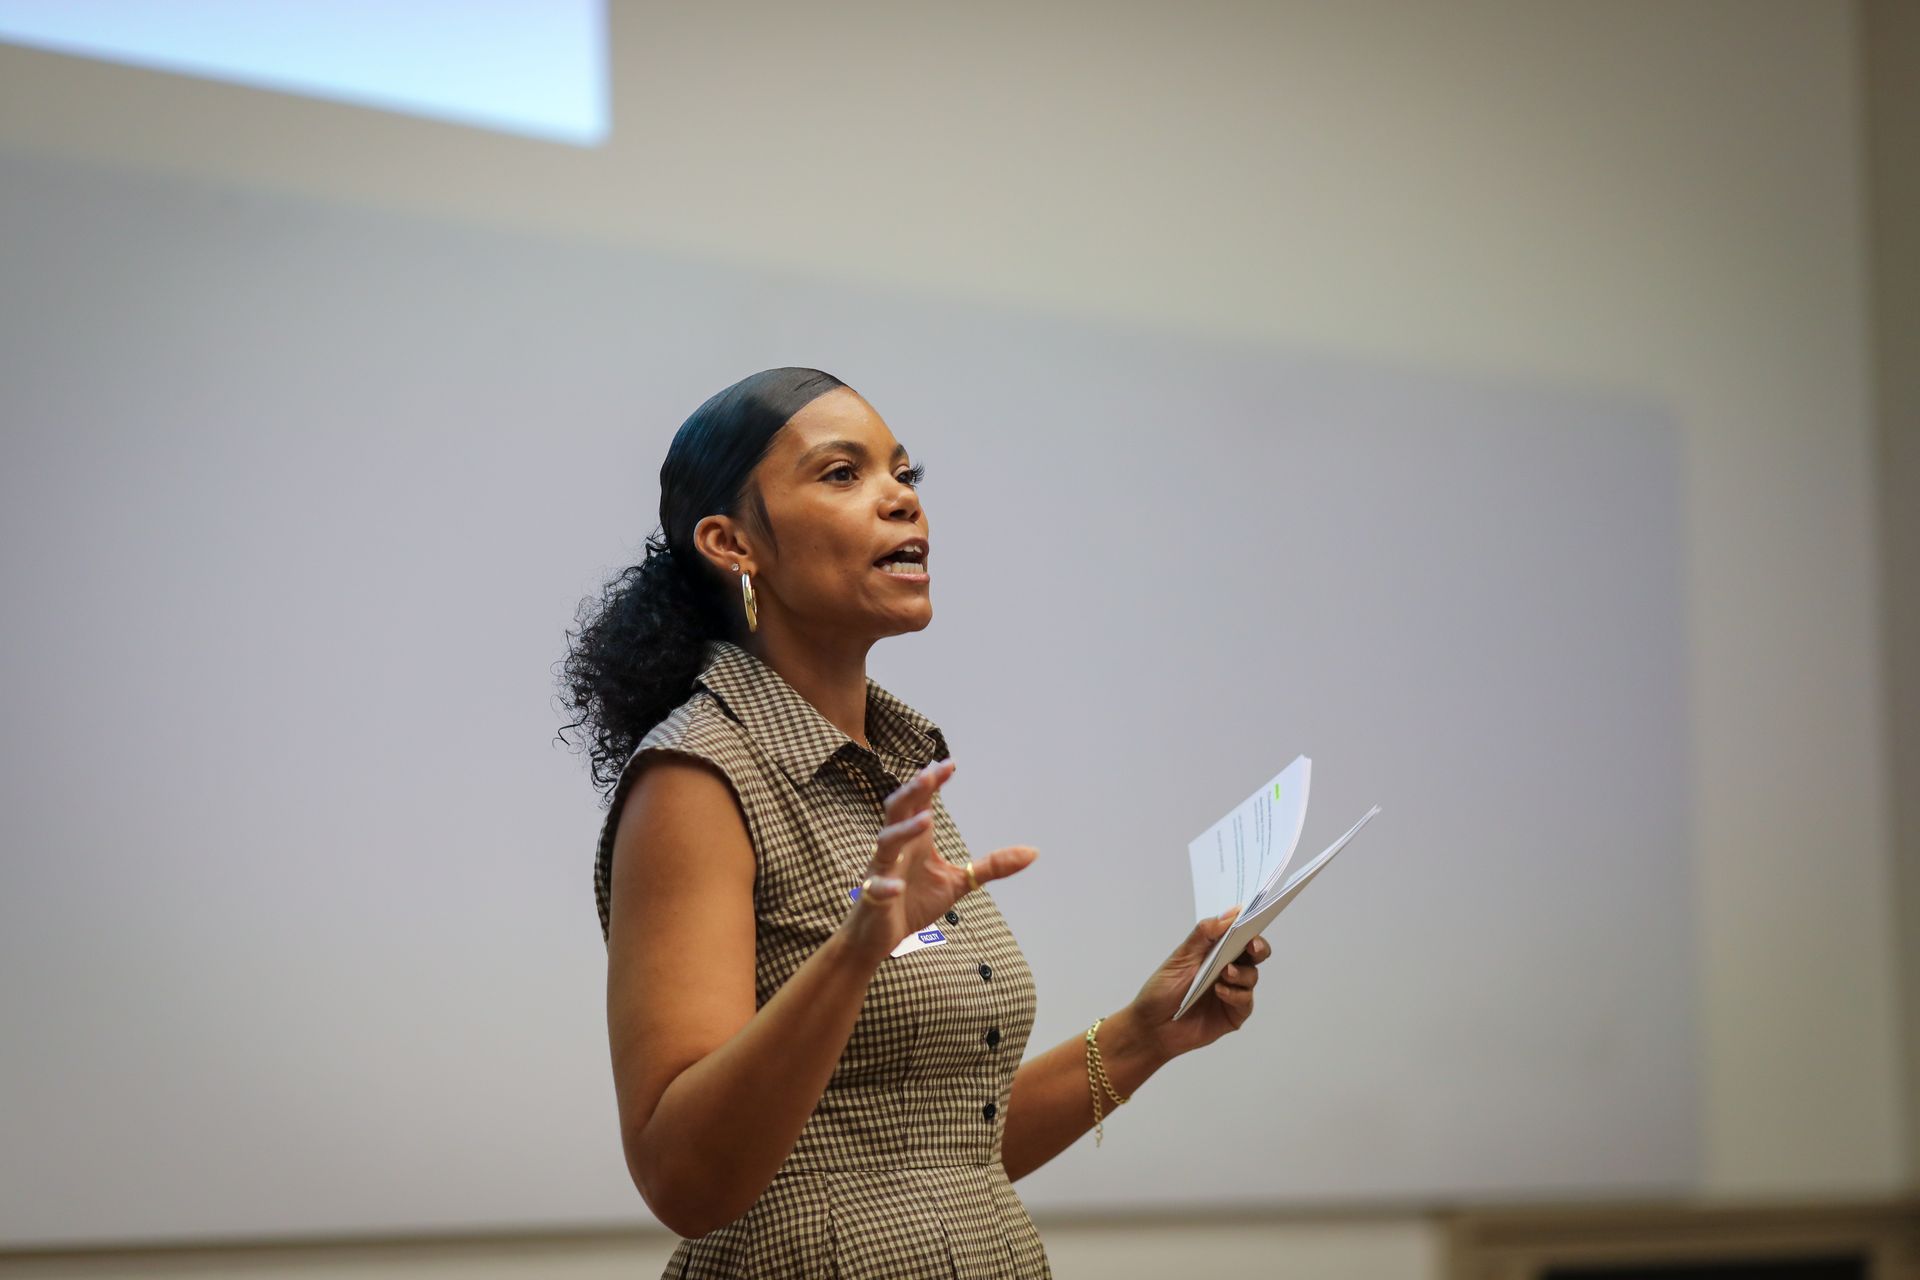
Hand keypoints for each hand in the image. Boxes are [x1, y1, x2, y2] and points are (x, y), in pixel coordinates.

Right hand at [839, 758, 1038, 966]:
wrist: (880, 937)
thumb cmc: (914, 903)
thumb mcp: (959, 883)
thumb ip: (992, 866)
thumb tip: (1033, 852)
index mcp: (916, 840)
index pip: (922, 802)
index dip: (933, 782)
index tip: (951, 765)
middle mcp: (897, 848)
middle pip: (898, 810)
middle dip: (912, 791)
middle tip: (930, 775)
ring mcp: (883, 870)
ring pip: (886, 841)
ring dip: (903, 830)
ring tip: (926, 820)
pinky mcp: (874, 897)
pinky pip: (877, 888)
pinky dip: (885, 886)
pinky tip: (897, 888)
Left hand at [1123, 907, 1270, 1059]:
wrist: (1151, 1026)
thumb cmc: (1162, 990)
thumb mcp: (1180, 957)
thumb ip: (1205, 934)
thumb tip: (1230, 914)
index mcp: (1216, 952)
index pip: (1240, 934)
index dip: (1250, 926)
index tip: (1253, 919)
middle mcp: (1228, 970)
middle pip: (1255, 954)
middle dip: (1258, 947)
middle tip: (1252, 946)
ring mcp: (1232, 992)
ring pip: (1252, 976)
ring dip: (1241, 972)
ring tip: (1224, 973)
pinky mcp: (1233, 1014)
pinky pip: (1245, 1001)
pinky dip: (1235, 994)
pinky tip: (1220, 991)